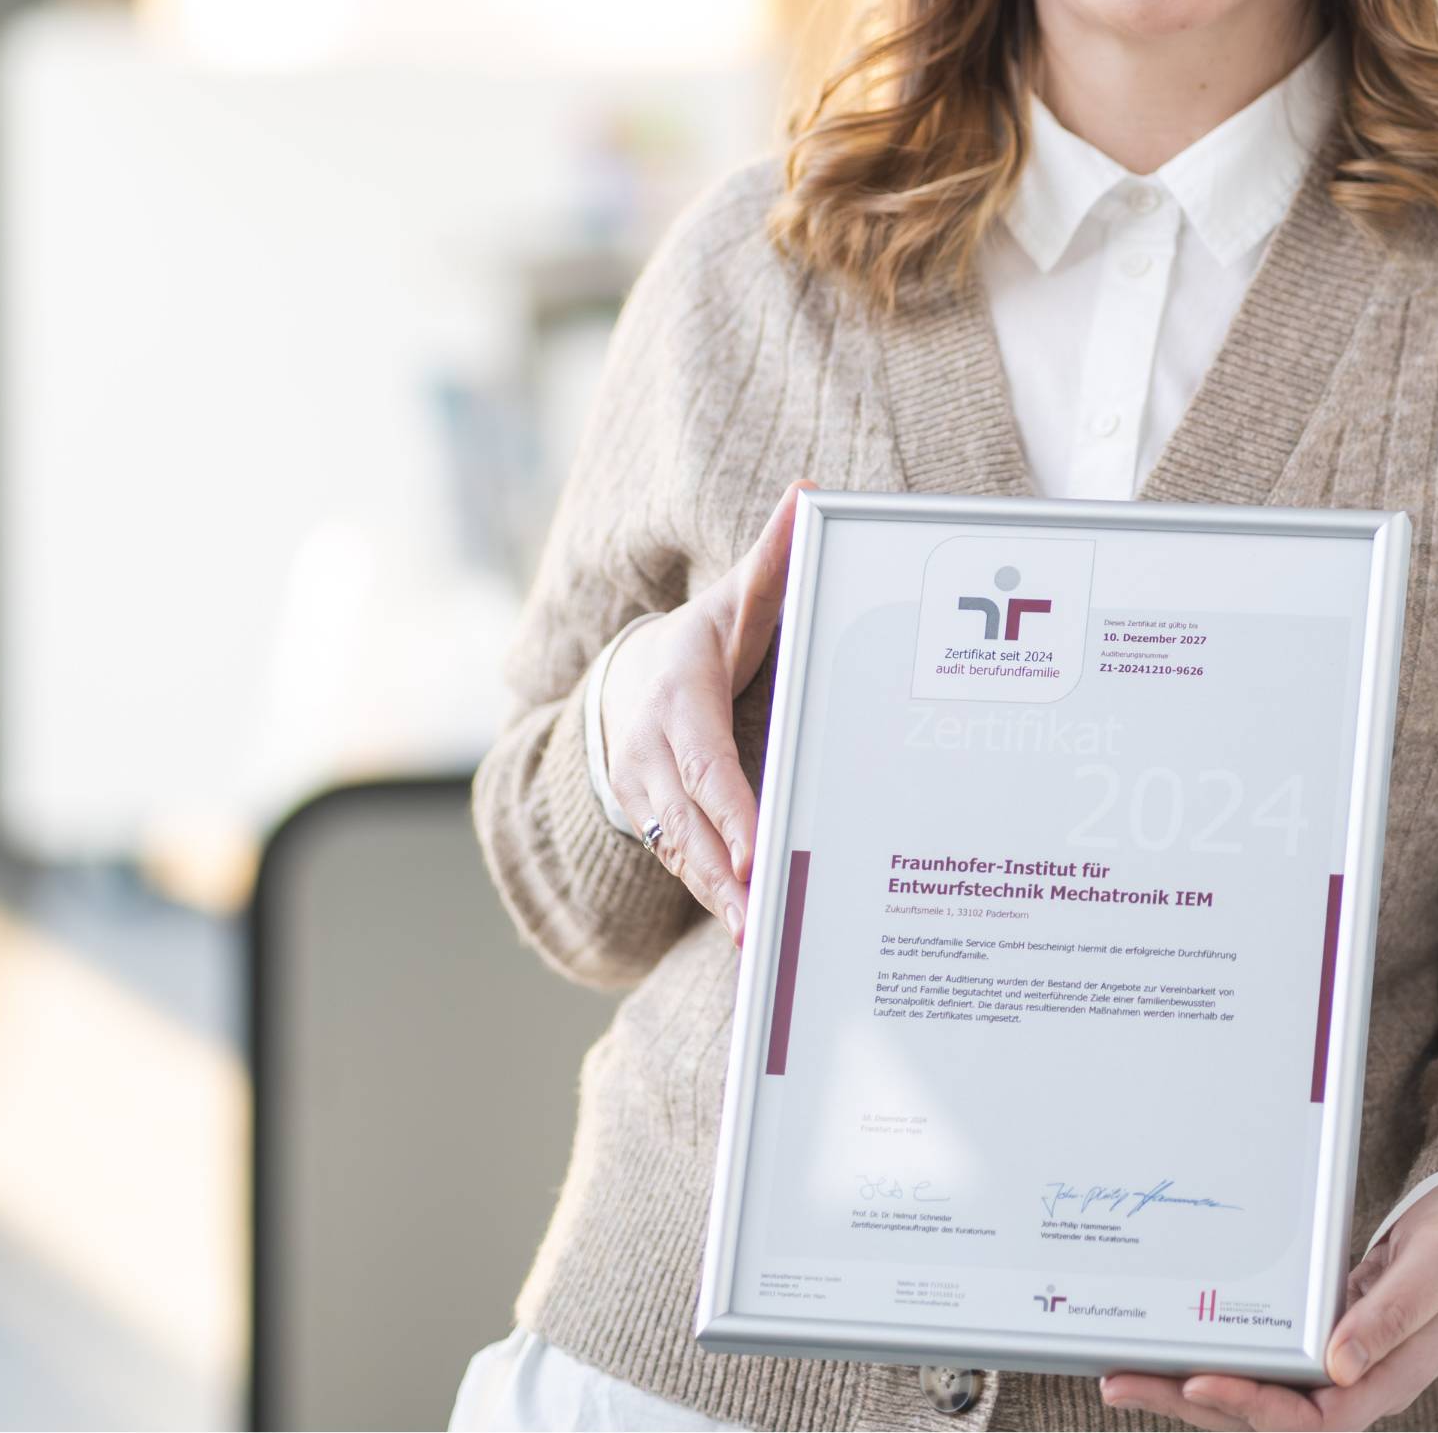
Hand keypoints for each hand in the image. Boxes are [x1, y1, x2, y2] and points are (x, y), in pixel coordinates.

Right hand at [601, 480, 814, 944]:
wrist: (626, 678)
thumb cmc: (702, 639)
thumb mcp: (733, 596)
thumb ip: (774, 557)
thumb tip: (810, 494)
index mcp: (675, 693)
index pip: (702, 761)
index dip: (729, 810)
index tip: (759, 854)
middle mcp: (647, 747)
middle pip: (687, 818)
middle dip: (725, 872)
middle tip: (762, 915)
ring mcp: (639, 788)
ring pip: (679, 850)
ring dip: (718, 900)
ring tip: (758, 944)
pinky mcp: (645, 819)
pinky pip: (678, 862)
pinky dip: (710, 899)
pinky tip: (748, 936)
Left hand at [1096, 1177, 1437, 1428]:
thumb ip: (1392, 1316)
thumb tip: (1338, 1367)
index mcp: (1387, 1378)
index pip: (1312, 1419)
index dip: (1252, 1407)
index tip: (1198, 1380)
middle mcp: (1356, 1382)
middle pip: (1266, 1416)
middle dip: (1193, 1403)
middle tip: (1122, 1381)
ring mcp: (1338, 1366)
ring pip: (1258, 1394)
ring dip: (1193, 1388)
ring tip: (1124, 1374)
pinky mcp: (1324, 1341)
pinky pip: (1267, 1363)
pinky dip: (1223, 1357)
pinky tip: (1176, 1346)